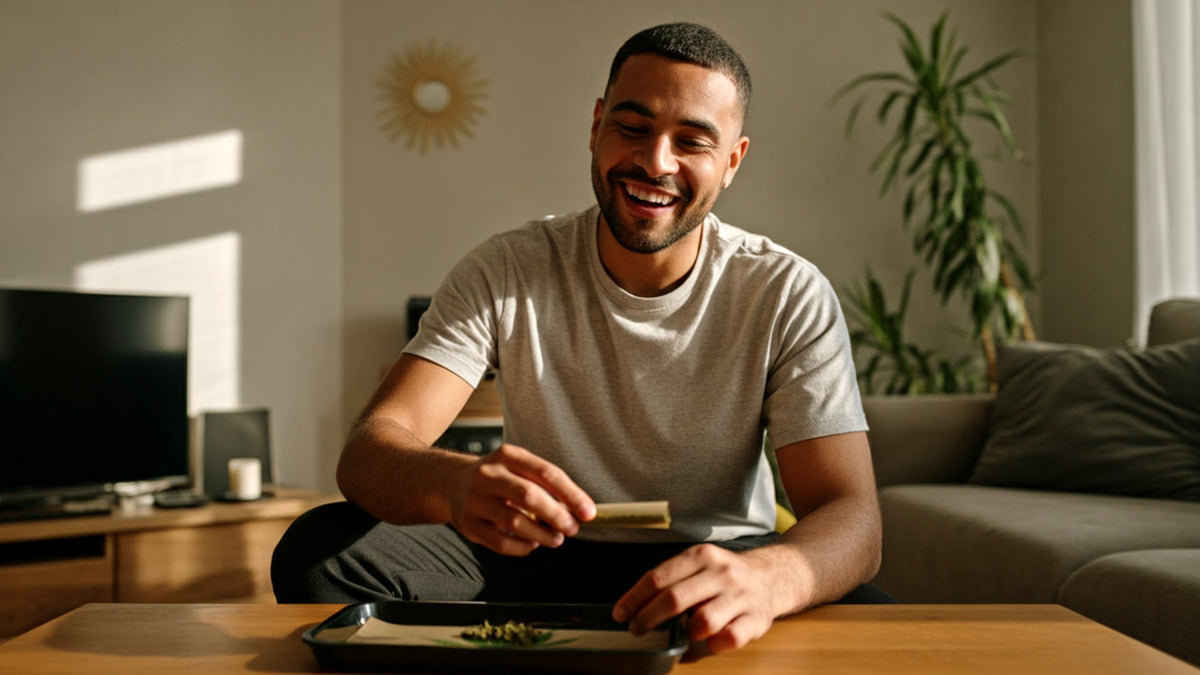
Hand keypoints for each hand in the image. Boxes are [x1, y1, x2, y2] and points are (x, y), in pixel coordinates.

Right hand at [450, 444, 595, 555]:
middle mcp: (488, 475)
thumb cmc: (498, 478)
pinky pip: (500, 542)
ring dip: (542, 534)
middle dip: (556, 515)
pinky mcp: (468, 525)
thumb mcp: (517, 468)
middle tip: (572, 528)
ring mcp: (474, 500)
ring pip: (515, 522)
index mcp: (507, 455)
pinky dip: (521, 547)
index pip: (546, 472)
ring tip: (556, 539)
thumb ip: (545, 485)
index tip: (588, 512)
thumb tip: (578, 511)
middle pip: (529, 496)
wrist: (450, 483)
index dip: (571, 494)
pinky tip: (532, 544)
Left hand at [613, 544, 780, 652]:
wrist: (771, 577)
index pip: (659, 577)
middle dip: (649, 618)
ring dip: (688, 632)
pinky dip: (714, 644)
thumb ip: (672, 580)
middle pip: (675, 599)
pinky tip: (711, 640)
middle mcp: (722, 572)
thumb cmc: (723, 576)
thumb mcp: (699, 565)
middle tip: (637, 629)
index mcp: (702, 556)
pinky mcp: (756, 619)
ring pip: (704, 621)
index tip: (620, 613)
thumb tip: (635, 607)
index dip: (635, 598)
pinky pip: (729, 639)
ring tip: (685, 632)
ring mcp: (741, 596)